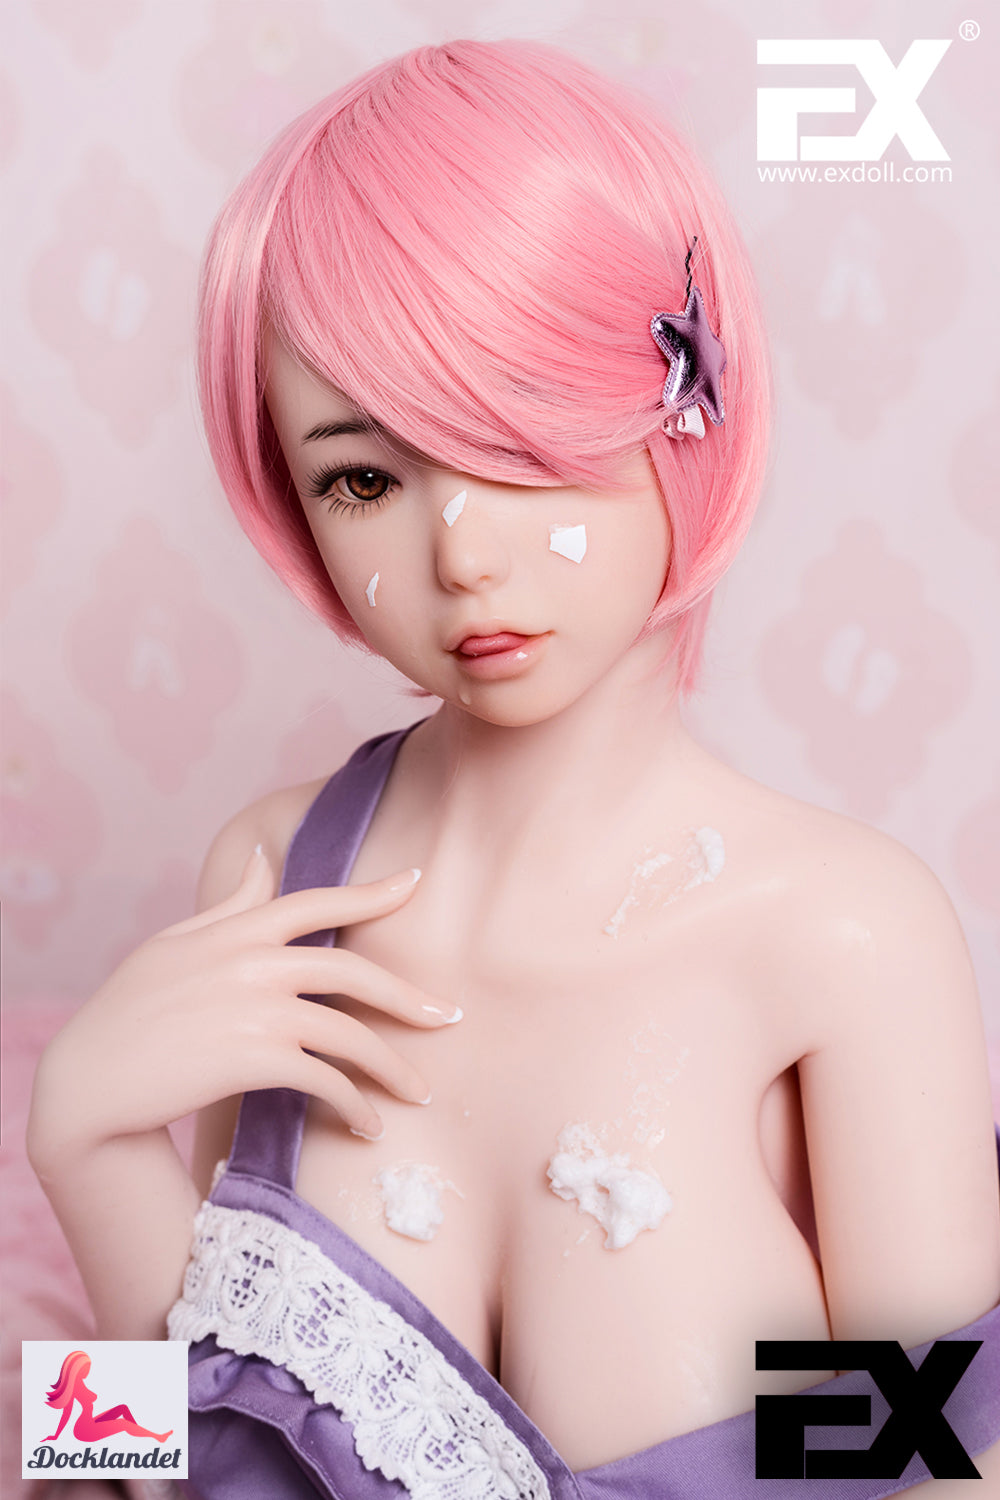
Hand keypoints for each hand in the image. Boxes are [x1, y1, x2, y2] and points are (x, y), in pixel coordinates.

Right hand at [29, 853, 455, 1161]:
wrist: (90, 1081)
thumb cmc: (128, 1010)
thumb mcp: (175, 943)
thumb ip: (231, 904)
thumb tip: (266, 855)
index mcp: (238, 929)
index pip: (317, 900)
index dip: (371, 892)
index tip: (415, 882)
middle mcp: (255, 962)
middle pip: (353, 972)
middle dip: (408, 997)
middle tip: (447, 1018)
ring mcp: (257, 1011)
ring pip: (350, 1035)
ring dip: (392, 1069)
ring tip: (418, 1094)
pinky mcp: (255, 1061)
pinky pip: (326, 1081)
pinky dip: (354, 1106)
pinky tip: (368, 1126)